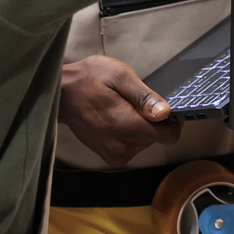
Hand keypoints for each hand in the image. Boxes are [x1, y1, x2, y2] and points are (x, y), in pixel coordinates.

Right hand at [60, 55, 183, 165]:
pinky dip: (130, 132)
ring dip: (140, 126)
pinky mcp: (110, 156)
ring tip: (119, 108)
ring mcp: (115, 154)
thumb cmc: (88, 79)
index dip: (174, 121)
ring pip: (146, 141)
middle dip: (151, 119)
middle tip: (131, 101)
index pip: (169, 135)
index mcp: (127, 126)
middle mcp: (122, 146)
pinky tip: (115, 118)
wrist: (60, 94)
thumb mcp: (119, 76)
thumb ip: (144, 97)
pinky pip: (133, 145)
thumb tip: (165, 113)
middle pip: (157, 137)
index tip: (165, 107)